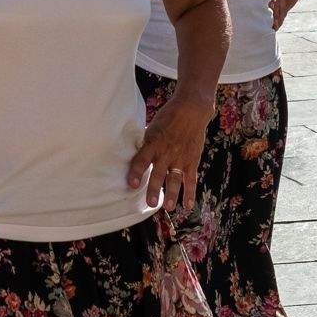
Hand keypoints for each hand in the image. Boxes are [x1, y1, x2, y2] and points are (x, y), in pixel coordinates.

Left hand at [128, 90, 209, 212]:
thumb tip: (125, 150)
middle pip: (158, 173)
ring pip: (175, 179)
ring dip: (171, 194)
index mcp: (153, 143)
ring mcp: (180, 158)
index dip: (136, 172)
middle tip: (150, 204)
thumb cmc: (167, 118)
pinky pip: (191, 179)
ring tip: (167, 207)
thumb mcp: (152, 127)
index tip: (131, 184)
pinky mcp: (192, 160)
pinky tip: (187, 206)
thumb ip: (144, 142)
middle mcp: (166, 152)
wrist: (191, 109)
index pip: (142, 159)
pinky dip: (190, 192)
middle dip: (154, 189)